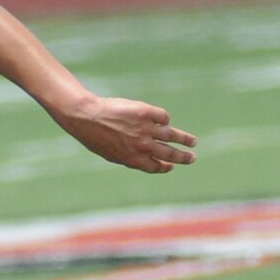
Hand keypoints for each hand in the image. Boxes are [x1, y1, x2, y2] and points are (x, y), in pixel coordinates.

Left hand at [52, 94, 197, 173]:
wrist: (86, 116)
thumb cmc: (94, 136)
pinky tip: (164, 120)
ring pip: (172, 135)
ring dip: (184, 139)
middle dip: (183, 157)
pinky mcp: (146, 113)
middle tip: (192, 158)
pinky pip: (163, 117)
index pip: (156, 166)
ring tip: (193, 142)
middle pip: (169, 154)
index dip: (165, 167)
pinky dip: (164, 119)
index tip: (171, 166)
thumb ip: (129, 157)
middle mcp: (143, 146)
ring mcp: (146, 129)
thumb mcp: (110, 153)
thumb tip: (146, 158)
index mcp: (133, 159)